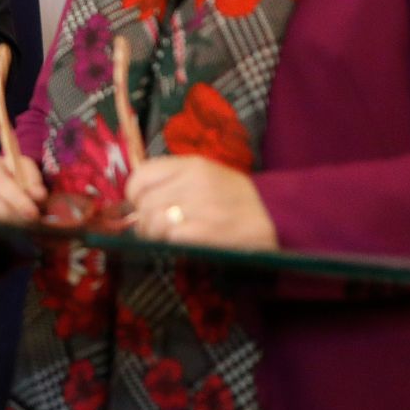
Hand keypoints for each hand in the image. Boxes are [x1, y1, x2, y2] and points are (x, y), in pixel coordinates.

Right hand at [0, 147, 46, 223]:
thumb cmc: (3, 174)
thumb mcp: (20, 169)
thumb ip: (32, 180)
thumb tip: (38, 196)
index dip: (16, 197)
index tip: (33, 213)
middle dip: (10, 214)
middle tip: (28, 225)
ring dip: (2, 224)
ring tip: (19, 229)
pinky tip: (2, 230)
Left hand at [126, 155, 277, 249]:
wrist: (276, 217)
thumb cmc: (236, 198)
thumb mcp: (206, 175)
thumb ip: (173, 179)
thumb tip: (135, 197)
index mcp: (192, 165)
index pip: (141, 175)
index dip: (133, 194)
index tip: (139, 205)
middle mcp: (195, 182)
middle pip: (144, 202)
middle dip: (142, 220)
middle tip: (152, 229)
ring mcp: (202, 207)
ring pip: (153, 221)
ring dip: (153, 234)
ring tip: (165, 238)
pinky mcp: (208, 232)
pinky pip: (171, 237)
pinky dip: (169, 243)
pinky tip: (179, 244)